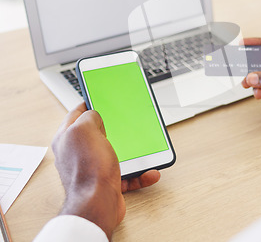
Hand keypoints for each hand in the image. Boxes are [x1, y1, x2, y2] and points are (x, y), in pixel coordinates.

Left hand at [51, 103, 160, 238]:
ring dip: (132, 151)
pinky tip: (150, 170)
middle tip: (125, 121)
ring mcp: (93, 168)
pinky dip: (141, 173)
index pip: (76, 114)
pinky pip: (128, 174)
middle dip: (114, 128)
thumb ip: (89, 116)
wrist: (96, 204)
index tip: (102, 98)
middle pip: (98, 133)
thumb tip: (94, 115)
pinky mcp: (107, 183)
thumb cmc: (88, 169)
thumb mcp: (85, 128)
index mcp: (68, 138)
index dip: (89, 103)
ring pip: (115, 153)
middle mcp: (78, 153)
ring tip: (144, 147)